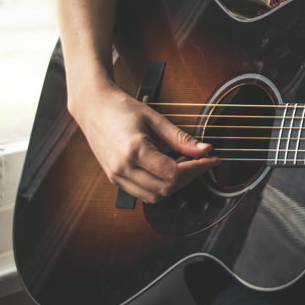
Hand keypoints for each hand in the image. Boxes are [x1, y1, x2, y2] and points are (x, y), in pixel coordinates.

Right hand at [69, 81, 219, 203]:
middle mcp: (122, 168)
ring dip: (175, 186)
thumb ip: (181, 138)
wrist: (93, 107)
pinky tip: (169, 170)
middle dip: (189, 178)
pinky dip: (160, 187)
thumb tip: (205, 149)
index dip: (197, 168)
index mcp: (134, 150)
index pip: (173, 173)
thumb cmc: (122, 108)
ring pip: (154, 196)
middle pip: (165, 189)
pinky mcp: (114, 178)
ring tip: (187, 166)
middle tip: (202, 162)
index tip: (211, 159)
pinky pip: (142, 193)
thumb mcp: (156, 119)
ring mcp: (116, 176)